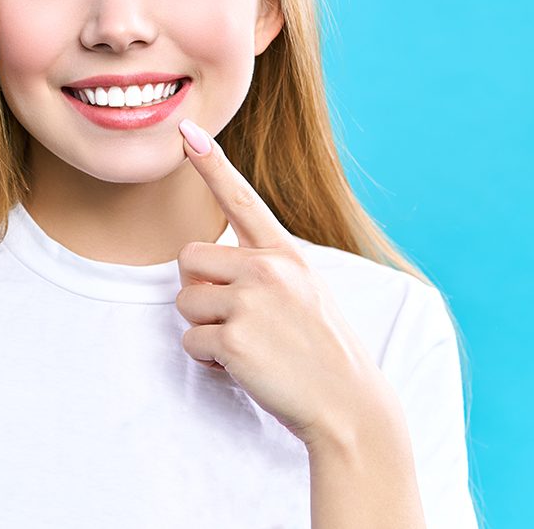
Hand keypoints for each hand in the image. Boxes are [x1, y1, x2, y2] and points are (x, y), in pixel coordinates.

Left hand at [174, 118, 395, 448]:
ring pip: (184, 302)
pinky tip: (242, 366)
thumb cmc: (324, 348)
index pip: (242, 200)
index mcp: (286, 254)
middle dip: (198, 291)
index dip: (212, 164)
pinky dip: (207, 358)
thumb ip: (265, 270)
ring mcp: (250, 302)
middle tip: (232, 317)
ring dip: (204, 327)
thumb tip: (207, 274)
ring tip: (245, 343)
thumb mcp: (308, 291)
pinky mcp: (234, 339)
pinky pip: (190, 341)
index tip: (187, 131)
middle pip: (188, 259)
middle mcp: (267, 268)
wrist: (348, 401)